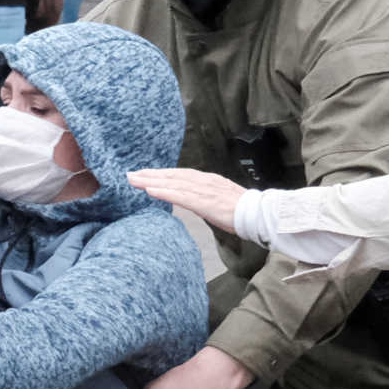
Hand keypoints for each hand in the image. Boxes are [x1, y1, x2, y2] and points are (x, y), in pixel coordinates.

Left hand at [130, 166, 247, 233]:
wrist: (258, 214)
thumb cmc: (241, 211)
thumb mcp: (219, 199)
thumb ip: (204, 197)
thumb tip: (192, 200)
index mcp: (207, 180)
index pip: (179, 174)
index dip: (160, 174)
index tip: (144, 174)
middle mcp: (203, 181)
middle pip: (172, 175)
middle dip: (150, 175)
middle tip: (130, 174)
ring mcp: (203, 191)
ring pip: (172, 183)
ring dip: (151, 181)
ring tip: (134, 180)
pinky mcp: (204, 202)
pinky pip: (180, 196)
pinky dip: (164, 192)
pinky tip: (150, 191)